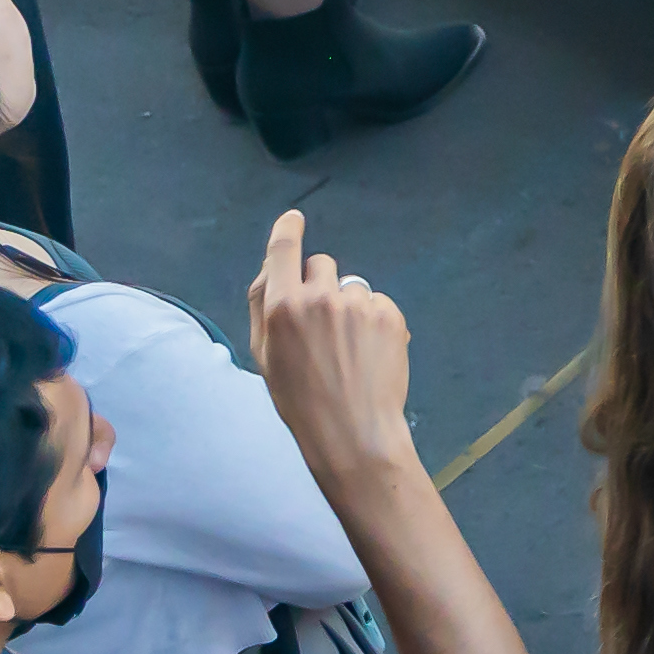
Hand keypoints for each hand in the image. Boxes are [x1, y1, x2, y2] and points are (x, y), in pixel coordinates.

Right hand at [245, 208, 418, 487]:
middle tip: (324, 326)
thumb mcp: (265, 357)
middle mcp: (319, 298)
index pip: (283, 249)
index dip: (288, 229)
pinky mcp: (389, 314)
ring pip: (352, 287)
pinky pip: (378, 303)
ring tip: (351, 350)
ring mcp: (358, 304)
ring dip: (350, 308)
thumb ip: (263, 307)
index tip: (294, 220)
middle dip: (320, 286)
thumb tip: (272, 270)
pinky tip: (371, 354)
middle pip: (321, 265)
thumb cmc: (301, 401)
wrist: (354, 433)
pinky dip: (376, 322)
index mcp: (282, 307)